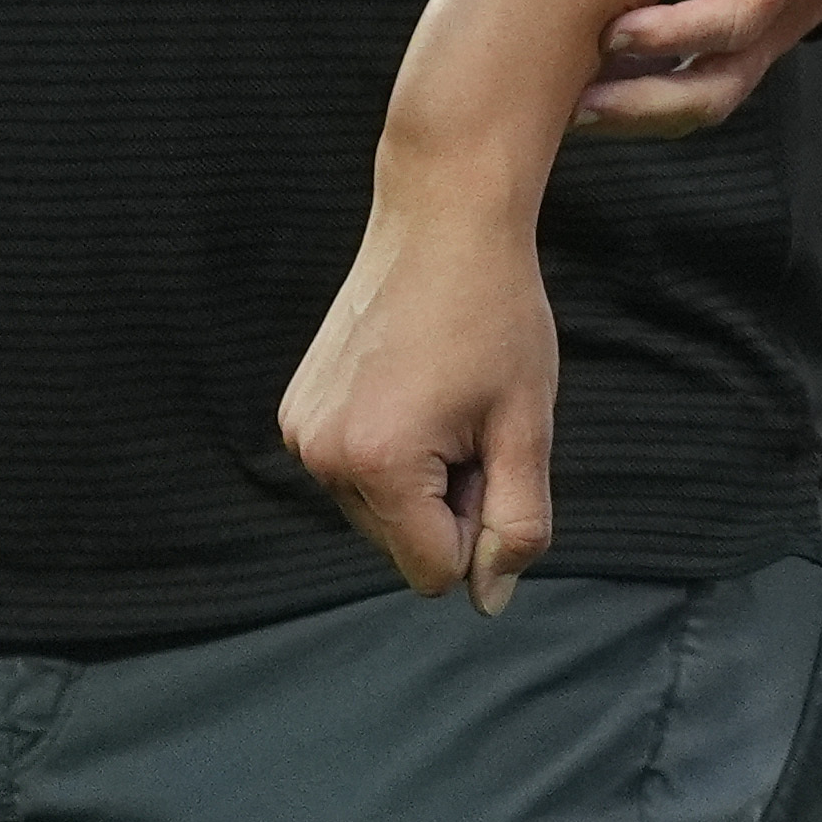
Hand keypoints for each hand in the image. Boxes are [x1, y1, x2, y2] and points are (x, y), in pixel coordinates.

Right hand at [281, 169, 561, 612]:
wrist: (443, 220)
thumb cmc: (496, 316)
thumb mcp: (526, 426)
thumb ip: (516, 524)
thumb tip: (488, 600)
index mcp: (378, 464)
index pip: (434, 571)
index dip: (479, 527)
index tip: (490, 450)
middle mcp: (321, 456)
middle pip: (402, 543)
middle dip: (447, 500)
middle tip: (470, 415)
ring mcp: (299, 430)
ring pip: (379, 510)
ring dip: (421, 476)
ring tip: (442, 396)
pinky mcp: (296, 409)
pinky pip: (353, 471)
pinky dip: (389, 449)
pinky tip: (412, 384)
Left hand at [572, 0, 821, 137]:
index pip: (736, 18)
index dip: (678, 32)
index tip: (615, 30)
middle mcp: (770, 24)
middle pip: (713, 91)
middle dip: (646, 103)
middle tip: (578, 103)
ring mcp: (749, 47)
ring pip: (694, 103)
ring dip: (632, 114)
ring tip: (562, 110)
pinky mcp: (726, 51)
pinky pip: (682, 92)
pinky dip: (633, 99)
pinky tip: (576, 92)